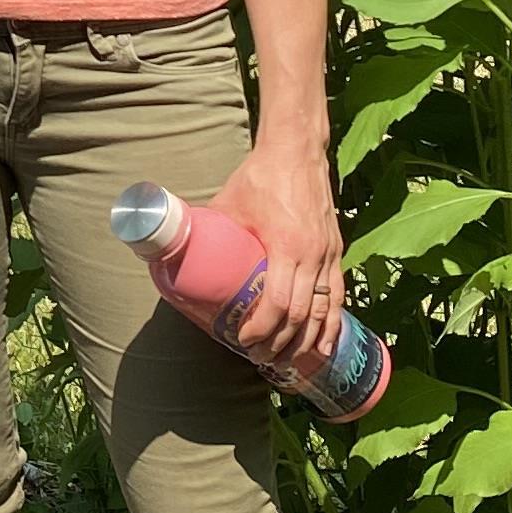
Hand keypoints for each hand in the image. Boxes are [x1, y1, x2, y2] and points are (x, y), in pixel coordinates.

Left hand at [206, 137, 346, 386]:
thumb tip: (174, 251)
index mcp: (287, 246)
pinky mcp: (336, 251)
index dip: (262, 329)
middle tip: (258, 357)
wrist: (298, 150)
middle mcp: (313, 255)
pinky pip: (336, 296)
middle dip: (280, 343)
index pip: (279, 303)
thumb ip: (206, 229)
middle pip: (301, 315)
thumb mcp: (228, 204)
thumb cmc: (260, 176)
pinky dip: (331, 324)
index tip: (243, 340)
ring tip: (287, 362)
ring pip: (323, 311)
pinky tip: (323, 345)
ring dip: (306, 341)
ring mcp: (328, 255)